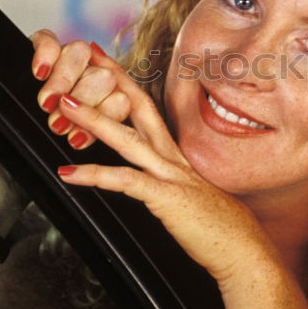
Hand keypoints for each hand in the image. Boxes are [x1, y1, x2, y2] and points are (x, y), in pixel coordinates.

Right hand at [29, 29, 131, 149]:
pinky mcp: (46, 42)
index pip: (121, 100)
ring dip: (63, 82)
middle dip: (81, 103)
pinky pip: (50, 40)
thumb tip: (76, 142)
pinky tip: (40, 72)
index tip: (76, 138)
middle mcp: (96, 71)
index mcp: (112, 96)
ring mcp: (73, 55)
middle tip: (58, 124)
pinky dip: (45, 55)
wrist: (14, 108)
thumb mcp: (75, 138)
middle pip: (104, 76)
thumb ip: (86, 135)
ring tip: (47, 103)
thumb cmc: (55, 125)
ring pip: (80, 53)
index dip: (99, 120)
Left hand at [48, 54, 276, 286]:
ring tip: (64, 105)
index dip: (126, 85)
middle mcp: (173, 160)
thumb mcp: (191, 200)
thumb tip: (156, 187)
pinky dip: (95, 175)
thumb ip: (171, 186)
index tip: (105, 65)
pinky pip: (125, 181)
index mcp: (177, 159)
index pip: (149, 111)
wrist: (243, 252)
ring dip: (93, 118)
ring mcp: (171, 176)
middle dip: (111, 80)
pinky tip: (68, 173)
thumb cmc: (219, 232)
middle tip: (84, 56)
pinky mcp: (166, 198)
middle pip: (139, 108)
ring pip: (127, 139)